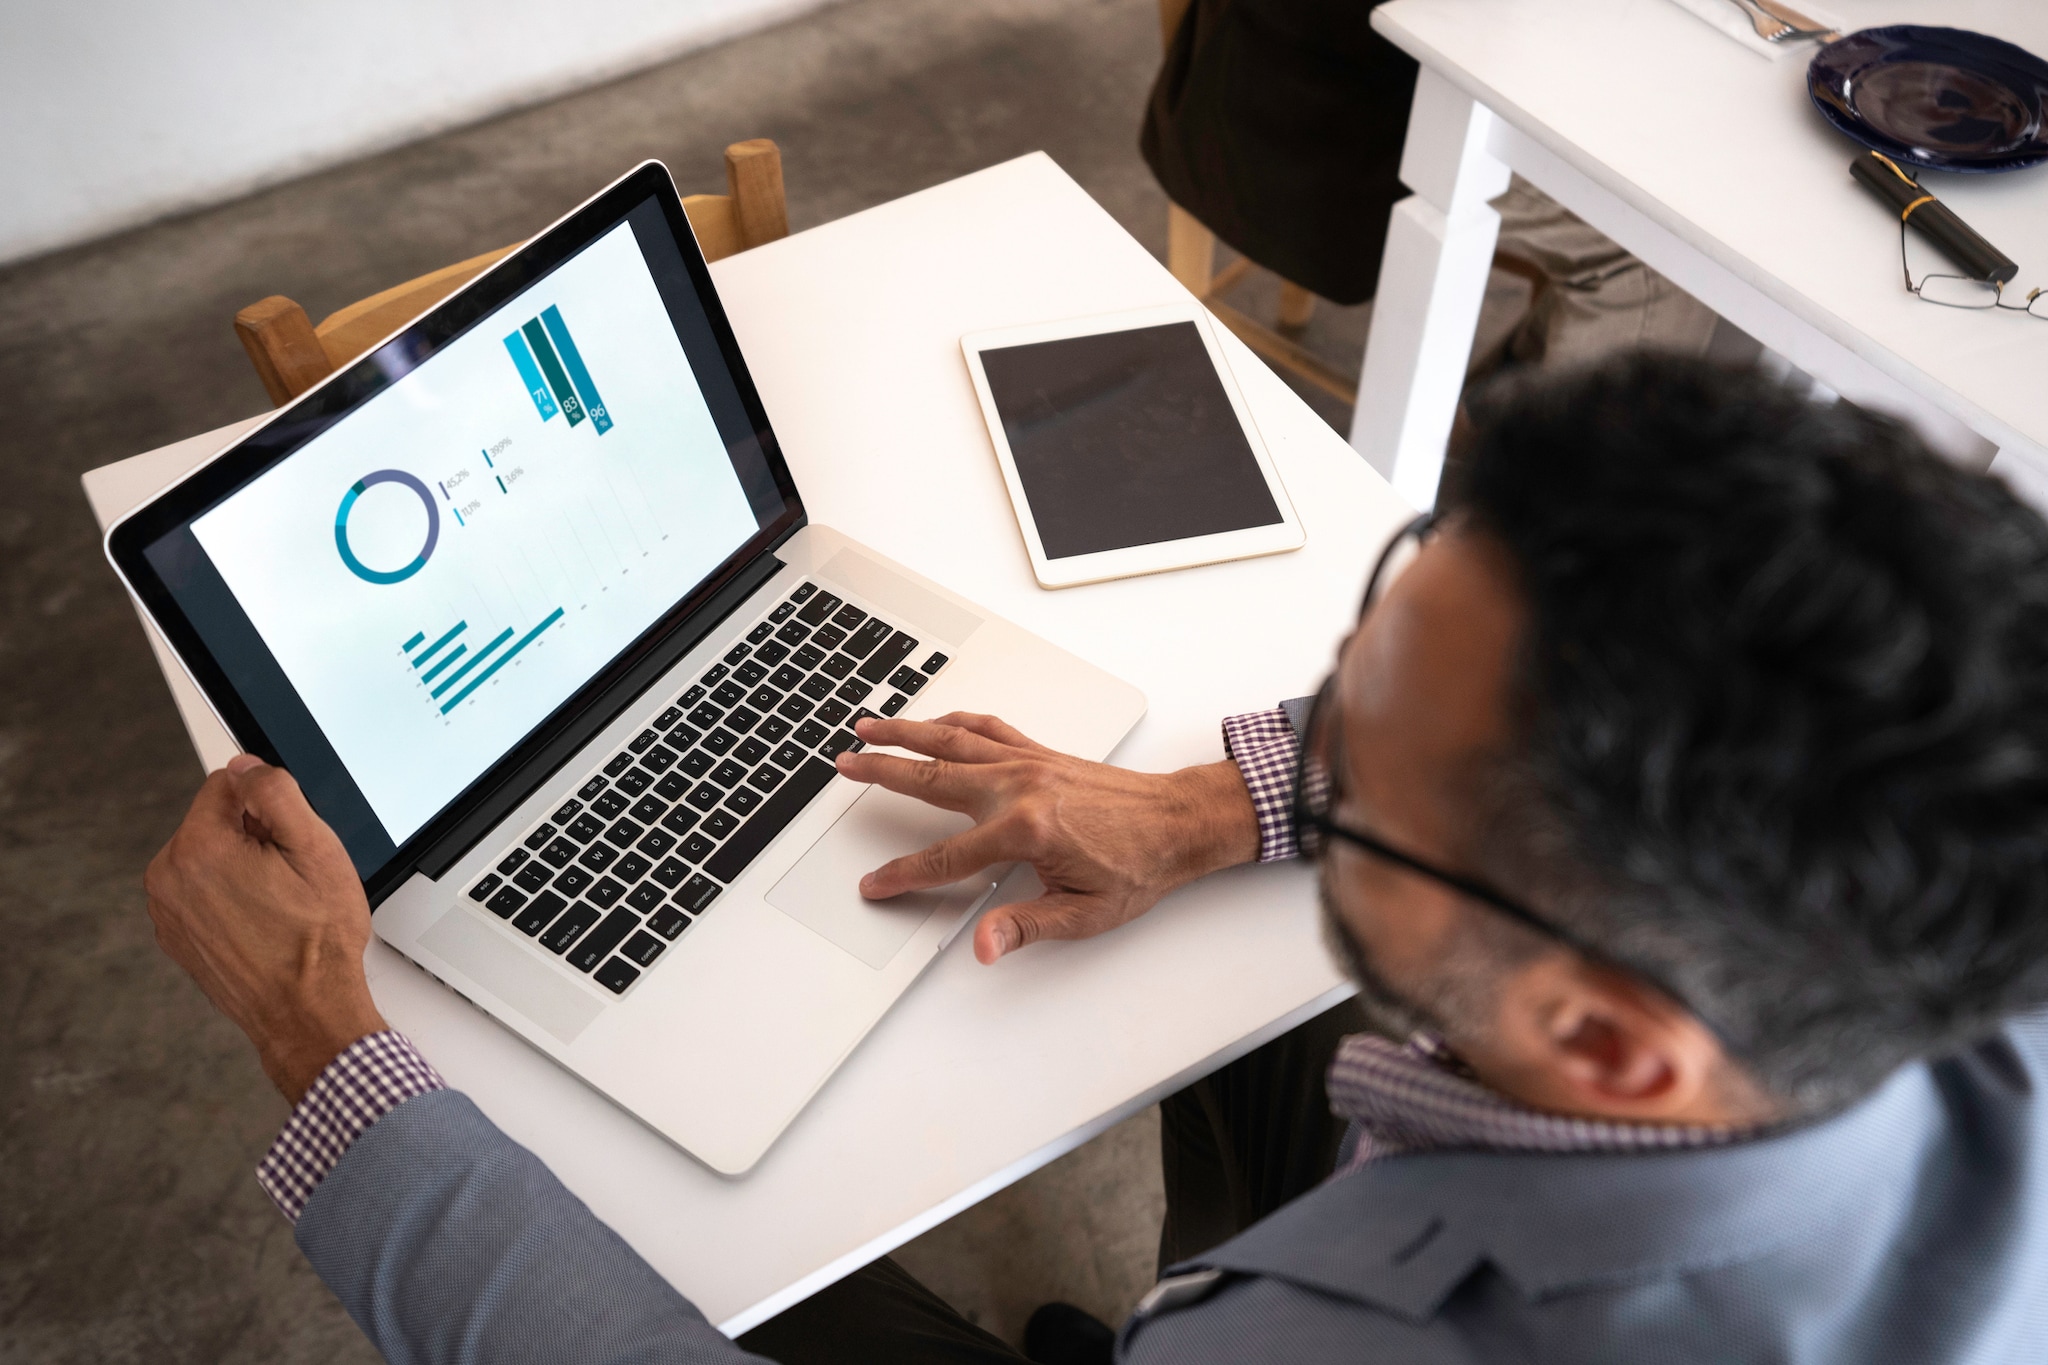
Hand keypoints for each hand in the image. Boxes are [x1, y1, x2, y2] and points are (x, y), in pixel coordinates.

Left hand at [145, 755, 387, 1102]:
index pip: (228, 783)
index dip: (270, 805)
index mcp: (198, 849)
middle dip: (254, 836)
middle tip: (290, 877)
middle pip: (215, 820)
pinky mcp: (176, 935)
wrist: (306, 1011)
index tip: (289, 841)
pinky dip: (230, 897)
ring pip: (209, 855)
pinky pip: (203, 891)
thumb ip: (276, 792)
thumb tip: (248, 765)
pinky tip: (262, 923)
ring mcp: (168, 910)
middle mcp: (169, 877)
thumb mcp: (317, 849)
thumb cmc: (316, 941)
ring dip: (242, 867)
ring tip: (277, 904)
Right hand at [834, 713, 1259, 962]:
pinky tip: (936, 722)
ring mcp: (1028, 763)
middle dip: (882, 771)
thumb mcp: (1084, 913)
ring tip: (869, 725)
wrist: (1179, 822)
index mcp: (1024, 830)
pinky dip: (956, 721)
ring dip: (907, 731)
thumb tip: (984, 945)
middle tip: (845, 765)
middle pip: (932, 778)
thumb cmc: (1140, 866)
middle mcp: (1019, 787)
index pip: (945, 859)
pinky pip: (988, 729)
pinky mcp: (1041, 752)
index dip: (904, 875)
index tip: (874, 883)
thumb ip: (1025, 926)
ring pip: (953, 741)